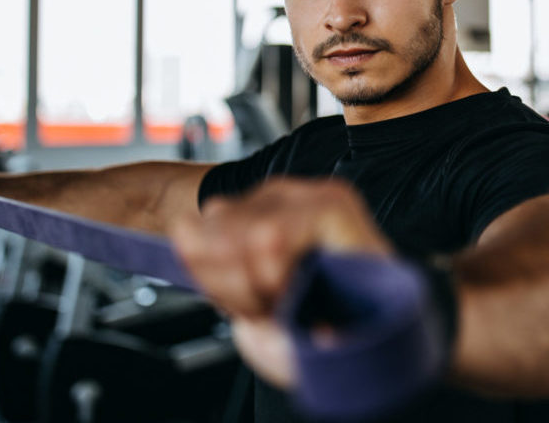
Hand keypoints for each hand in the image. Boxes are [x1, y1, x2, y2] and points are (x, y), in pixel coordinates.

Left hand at [169, 177, 393, 386]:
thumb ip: (211, 260)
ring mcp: (314, 196)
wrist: (365, 352)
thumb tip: (184, 226)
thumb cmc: (317, 329)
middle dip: (234, 282)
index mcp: (266, 211)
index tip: (252, 304)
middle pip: (218, 225)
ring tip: (288, 299)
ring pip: (245, 233)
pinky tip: (298, 290)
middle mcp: (290, 195)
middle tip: (271, 306)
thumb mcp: (244, 296)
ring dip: (259, 285)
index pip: (205, 224)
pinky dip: (276, 278)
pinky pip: (271, 237)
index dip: (214, 273)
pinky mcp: (334, 207)